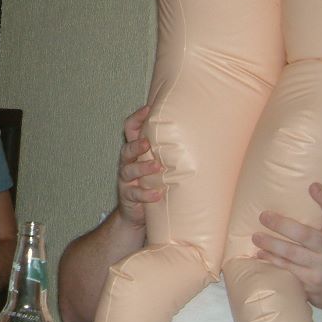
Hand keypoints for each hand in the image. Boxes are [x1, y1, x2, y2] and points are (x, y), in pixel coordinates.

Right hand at [117, 105, 163, 228]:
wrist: (136, 213)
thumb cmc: (151, 182)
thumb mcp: (155, 162)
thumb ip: (165, 148)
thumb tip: (195, 129)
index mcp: (135, 151)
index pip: (130, 129)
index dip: (137, 118)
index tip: (148, 109)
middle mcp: (128, 163)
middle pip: (126, 150)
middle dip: (136, 145)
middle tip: (147, 143)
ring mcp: (126, 180)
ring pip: (129, 170)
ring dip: (143, 168)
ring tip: (157, 167)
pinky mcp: (128, 196)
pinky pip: (135, 194)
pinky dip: (146, 194)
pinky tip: (157, 193)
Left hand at [252, 182, 321, 312]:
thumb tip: (294, 198)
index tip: (313, 186)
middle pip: (305, 235)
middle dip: (281, 225)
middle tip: (263, 216)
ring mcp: (321, 267)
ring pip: (291, 254)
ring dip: (271, 244)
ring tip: (256, 237)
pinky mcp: (310, 282)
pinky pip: (287, 269)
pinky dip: (271, 260)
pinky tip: (260, 254)